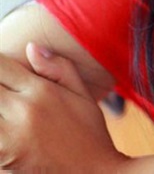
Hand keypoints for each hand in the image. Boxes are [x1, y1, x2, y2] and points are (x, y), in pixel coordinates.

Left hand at [0, 43, 127, 169]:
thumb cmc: (90, 135)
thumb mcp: (82, 94)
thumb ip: (57, 67)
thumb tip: (31, 47)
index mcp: (40, 91)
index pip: (0, 65)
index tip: (3, 70)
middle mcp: (21, 112)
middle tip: (6, 93)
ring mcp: (7, 140)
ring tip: (8, 110)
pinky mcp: (1, 162)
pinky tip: (9, 129)